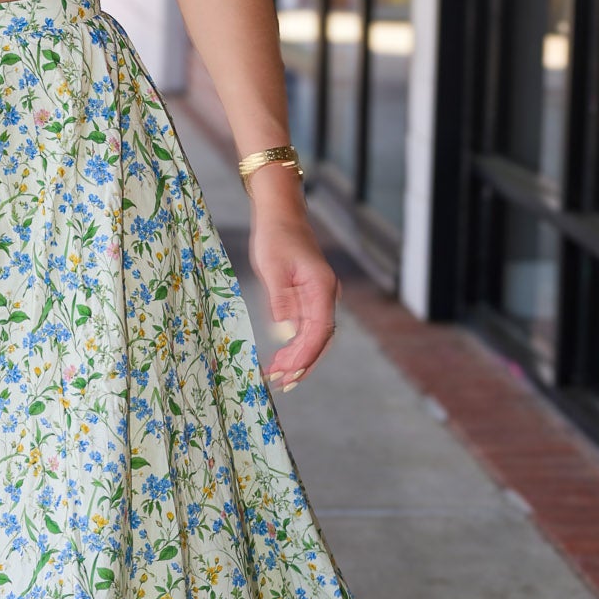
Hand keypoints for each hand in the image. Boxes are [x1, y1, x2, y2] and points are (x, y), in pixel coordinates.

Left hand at [248, 193, 339, 388]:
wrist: (280, 215)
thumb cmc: (275, 236)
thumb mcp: (272, 267)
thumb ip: (281, 300)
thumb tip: (285, 333)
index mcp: (322, 288)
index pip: (321, 330)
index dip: (306, 355)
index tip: (291, 373)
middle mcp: (326, 295)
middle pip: (320, 339)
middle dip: (302, 363)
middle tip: (280, 382)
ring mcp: (319, 297)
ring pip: (314, 337)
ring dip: (298, 358)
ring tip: (277, 376)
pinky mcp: (308, 298)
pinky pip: (305, 328)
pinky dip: (294, 345)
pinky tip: (280, 358)